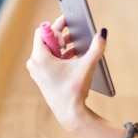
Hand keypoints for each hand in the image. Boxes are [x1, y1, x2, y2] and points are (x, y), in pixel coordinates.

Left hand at [26, 17, 106, 132]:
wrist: (70, 114)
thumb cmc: (74, 91)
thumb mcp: (86, 66)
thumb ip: (96, 47)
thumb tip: (102, 33)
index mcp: (40, 57)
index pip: (44, 30)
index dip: (57, 26)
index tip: (69, 24)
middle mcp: (35, 62)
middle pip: (46, 39)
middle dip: (61, 34)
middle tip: (75, 31)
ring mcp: (37, 70)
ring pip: (48, 49)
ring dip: (62, 45)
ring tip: (76, 46)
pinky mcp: (42, 76)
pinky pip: (49, 58)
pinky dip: (60, 54)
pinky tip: (73, 56)